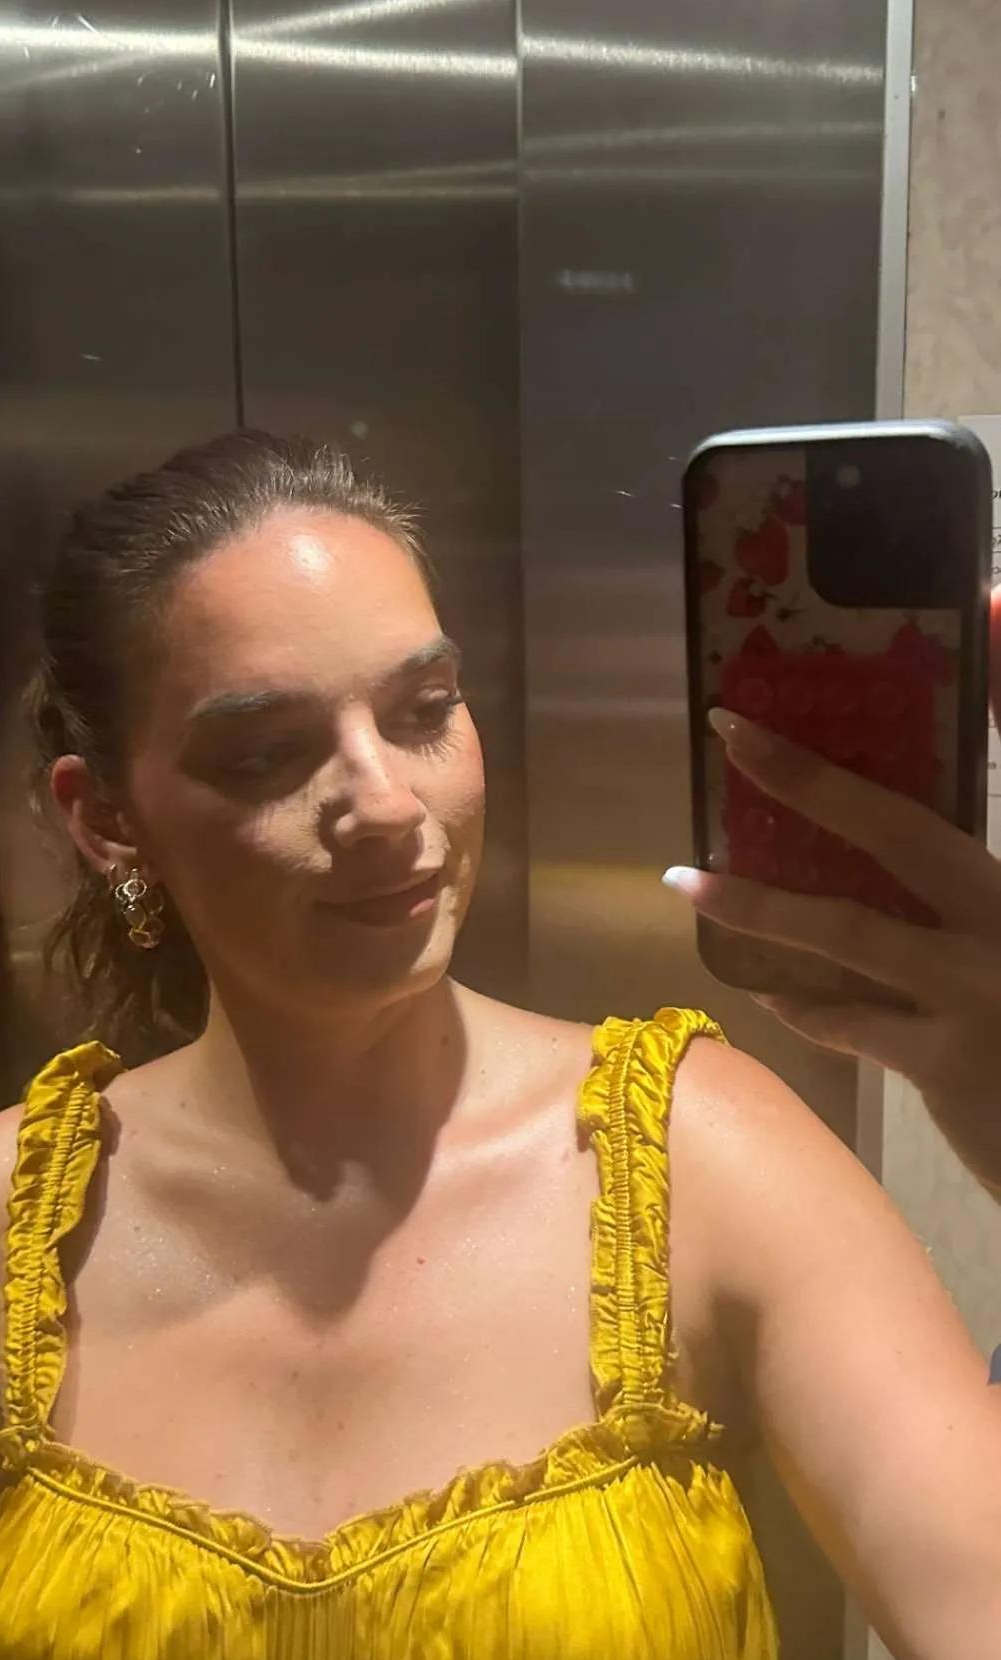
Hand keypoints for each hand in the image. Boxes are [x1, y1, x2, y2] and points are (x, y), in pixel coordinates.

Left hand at [664, 588, 1000, 1195]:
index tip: (986, 598)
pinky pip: (849, 1019)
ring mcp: (984, 988)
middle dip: (809, 777)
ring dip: (760, 904)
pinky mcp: (949, 1061)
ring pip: (848, 929)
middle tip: (734, 730)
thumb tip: (919, 836)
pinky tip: (769, 989)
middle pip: (902, 827)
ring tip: (689, 879)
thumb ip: (960, 876)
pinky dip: (805, 1001)